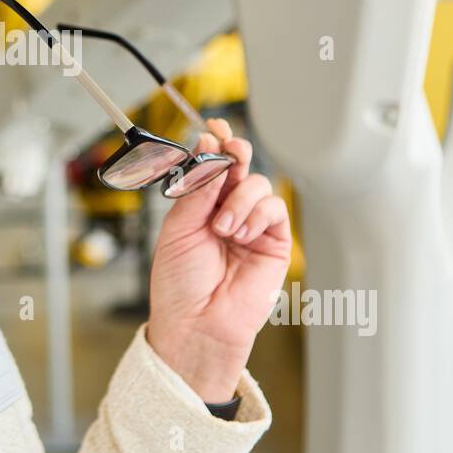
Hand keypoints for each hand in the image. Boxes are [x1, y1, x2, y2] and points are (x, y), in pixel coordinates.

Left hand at [146, 118, 291, 402]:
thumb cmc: (180, 285)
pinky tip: (241, 234)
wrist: (196, 324)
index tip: (213, 129)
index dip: (215, 144)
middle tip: (230, 152)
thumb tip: (211, 153)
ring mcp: (251, 226)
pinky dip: (257, 214)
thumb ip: (197, 190)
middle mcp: (225, 211)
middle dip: (236, 153)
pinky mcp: (274, 242)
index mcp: (198, 205)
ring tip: (223, 228)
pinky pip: (274, 209)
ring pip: (258, 184)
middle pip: (239, 166)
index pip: (211, 165)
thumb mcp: (178, 229)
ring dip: (239, 198)